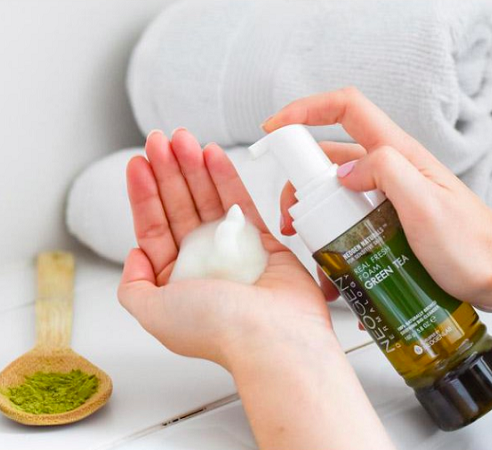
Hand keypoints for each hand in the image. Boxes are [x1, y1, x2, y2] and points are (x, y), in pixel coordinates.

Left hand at [118, 129, 334, 370]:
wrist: (273, 337)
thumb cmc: (216, 328)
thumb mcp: (152, 312)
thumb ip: (133, 287)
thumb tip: (135, 253)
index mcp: (174, 280)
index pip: (153, 227)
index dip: (144, 193)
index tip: (139, 162)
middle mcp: (202, 263)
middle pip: (179, 207)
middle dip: (168, 172)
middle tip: (161, 140)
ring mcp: (232, 250)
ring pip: (208, 200)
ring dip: (194, 168)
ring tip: (183, 139)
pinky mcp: (262, 242)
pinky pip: (241, 203)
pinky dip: (226, 178)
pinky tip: (212, 154)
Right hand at [266, 87, 491, 310]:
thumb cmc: (471, 245)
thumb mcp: (426, 204)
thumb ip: (386, 172)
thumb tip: (343, 173)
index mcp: (398, 154)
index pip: (346, 108)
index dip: (306, 109)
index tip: (273, 128)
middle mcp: (391, 170)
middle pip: (330, 159)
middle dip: (301, 184)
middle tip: (291, 223)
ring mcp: (390, 197)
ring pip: (337, 195)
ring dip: (316, 219)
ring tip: (312, 255)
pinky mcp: (391, 224)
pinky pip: (353, 223)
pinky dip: (337, 242)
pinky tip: (337, 273)